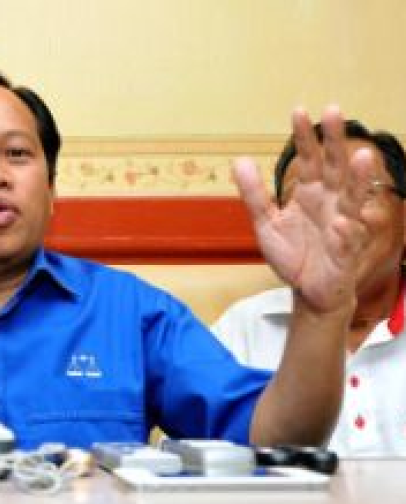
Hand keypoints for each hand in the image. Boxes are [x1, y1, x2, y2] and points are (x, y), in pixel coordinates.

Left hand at [233, 106, 371, 313]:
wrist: (307, 291)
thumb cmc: (293, 254)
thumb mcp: (265, 223)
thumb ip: (254, 194)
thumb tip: (240, 161)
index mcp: (309, 193)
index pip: (309, 159)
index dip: (305, 137)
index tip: (299, 111)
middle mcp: (329, 203)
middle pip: (335, 168)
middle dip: (335, 141)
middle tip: (335, 111)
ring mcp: (341, 226)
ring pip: (352, 199)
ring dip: (358, 179)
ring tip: (362, 156)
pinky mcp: (344, 254)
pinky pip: (347, 242)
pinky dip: (344, 233)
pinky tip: (340, 222)